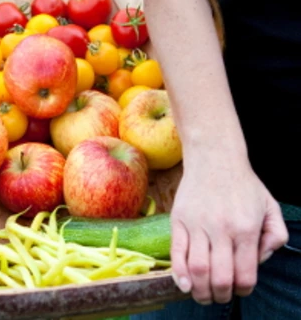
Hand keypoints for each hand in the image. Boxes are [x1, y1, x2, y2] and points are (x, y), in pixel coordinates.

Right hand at [169, 148, 287, 304]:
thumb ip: (276, 236)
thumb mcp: (271, 207)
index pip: (245, 274)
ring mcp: (197, 225)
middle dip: (221, 295)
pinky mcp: (179, 220)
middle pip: (220, 277)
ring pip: (197, 269)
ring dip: (200, 290)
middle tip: (221, 296)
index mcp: (246, 229)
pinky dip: (179, 273)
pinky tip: (184, 284)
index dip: (243, 290)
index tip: (240, 289)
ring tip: (203, 294)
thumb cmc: (243, 184)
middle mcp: (221, 229)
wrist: (214, 158)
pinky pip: (177, 252)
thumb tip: (261, 259)